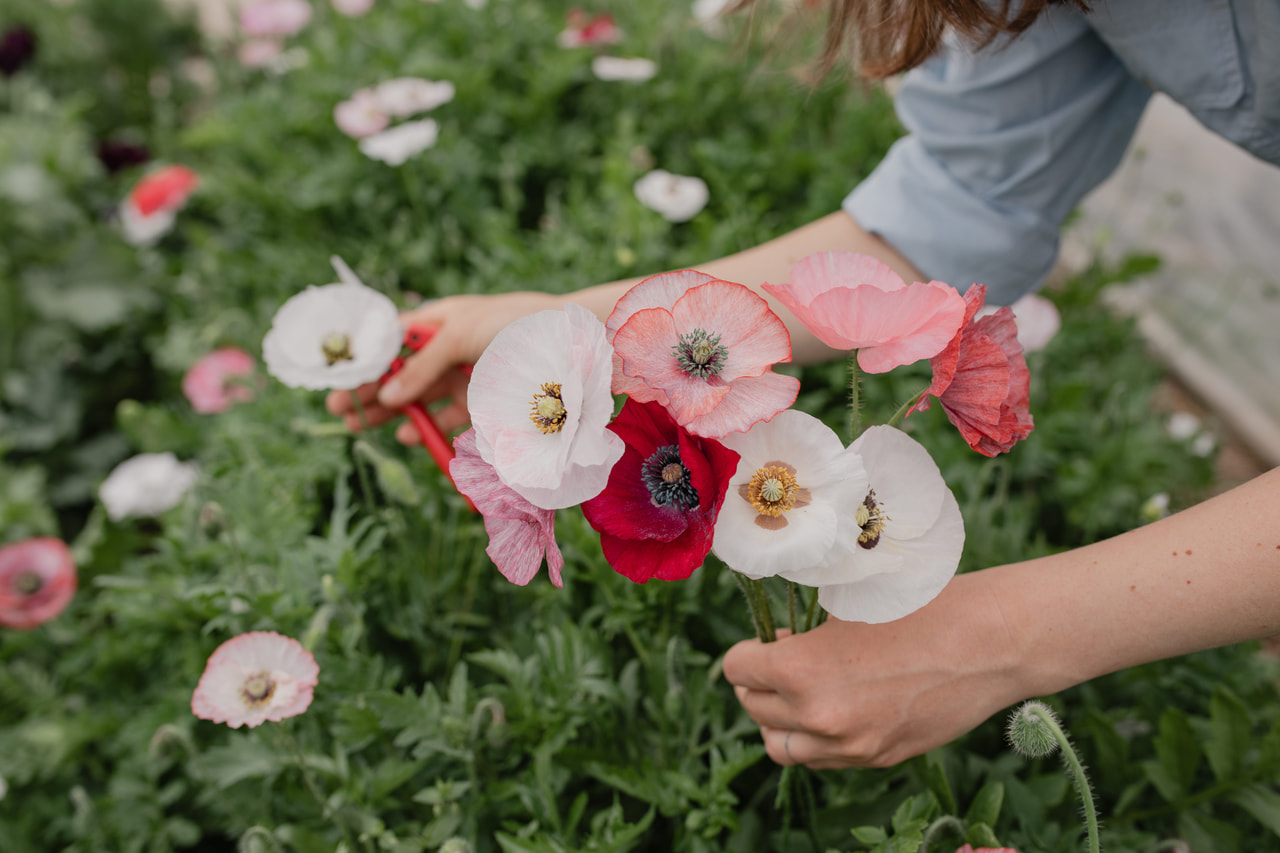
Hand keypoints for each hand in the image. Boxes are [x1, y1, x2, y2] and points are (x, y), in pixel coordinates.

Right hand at [326, 291, 561, 443]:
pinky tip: (406, 434)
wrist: (575, 344)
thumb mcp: (463, 335)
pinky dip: (427, 425)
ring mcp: (467, 375)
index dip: (365, 358)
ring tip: (359, 425)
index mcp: (441, 320)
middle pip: (401, 371)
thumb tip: (386, 393)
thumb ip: (424, 365)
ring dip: (391, 411)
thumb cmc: (517, 324)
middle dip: (369, 389)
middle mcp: (450, 348)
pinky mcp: (486, 401)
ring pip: (420, 396)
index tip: (337, 378)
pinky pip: (449, 415)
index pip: (392, 339)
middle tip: (339, 411)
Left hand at [722, 573, 1026, 768]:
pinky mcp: (877, 759)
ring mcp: (849, 745)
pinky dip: (816, 739)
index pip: (736, 669)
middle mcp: (817, 716)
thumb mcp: (846, 606)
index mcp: (800, 670)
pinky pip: (822, 759)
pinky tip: (835, 709)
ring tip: (799, 694)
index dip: (747, 652)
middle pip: (752, 708)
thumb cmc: (918, 608)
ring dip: (780, 720)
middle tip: (781, 662)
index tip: (764, 642)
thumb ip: (802, 634)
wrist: (987, 643)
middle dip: (759, 683)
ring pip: (781, 747)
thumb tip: (776, 646)